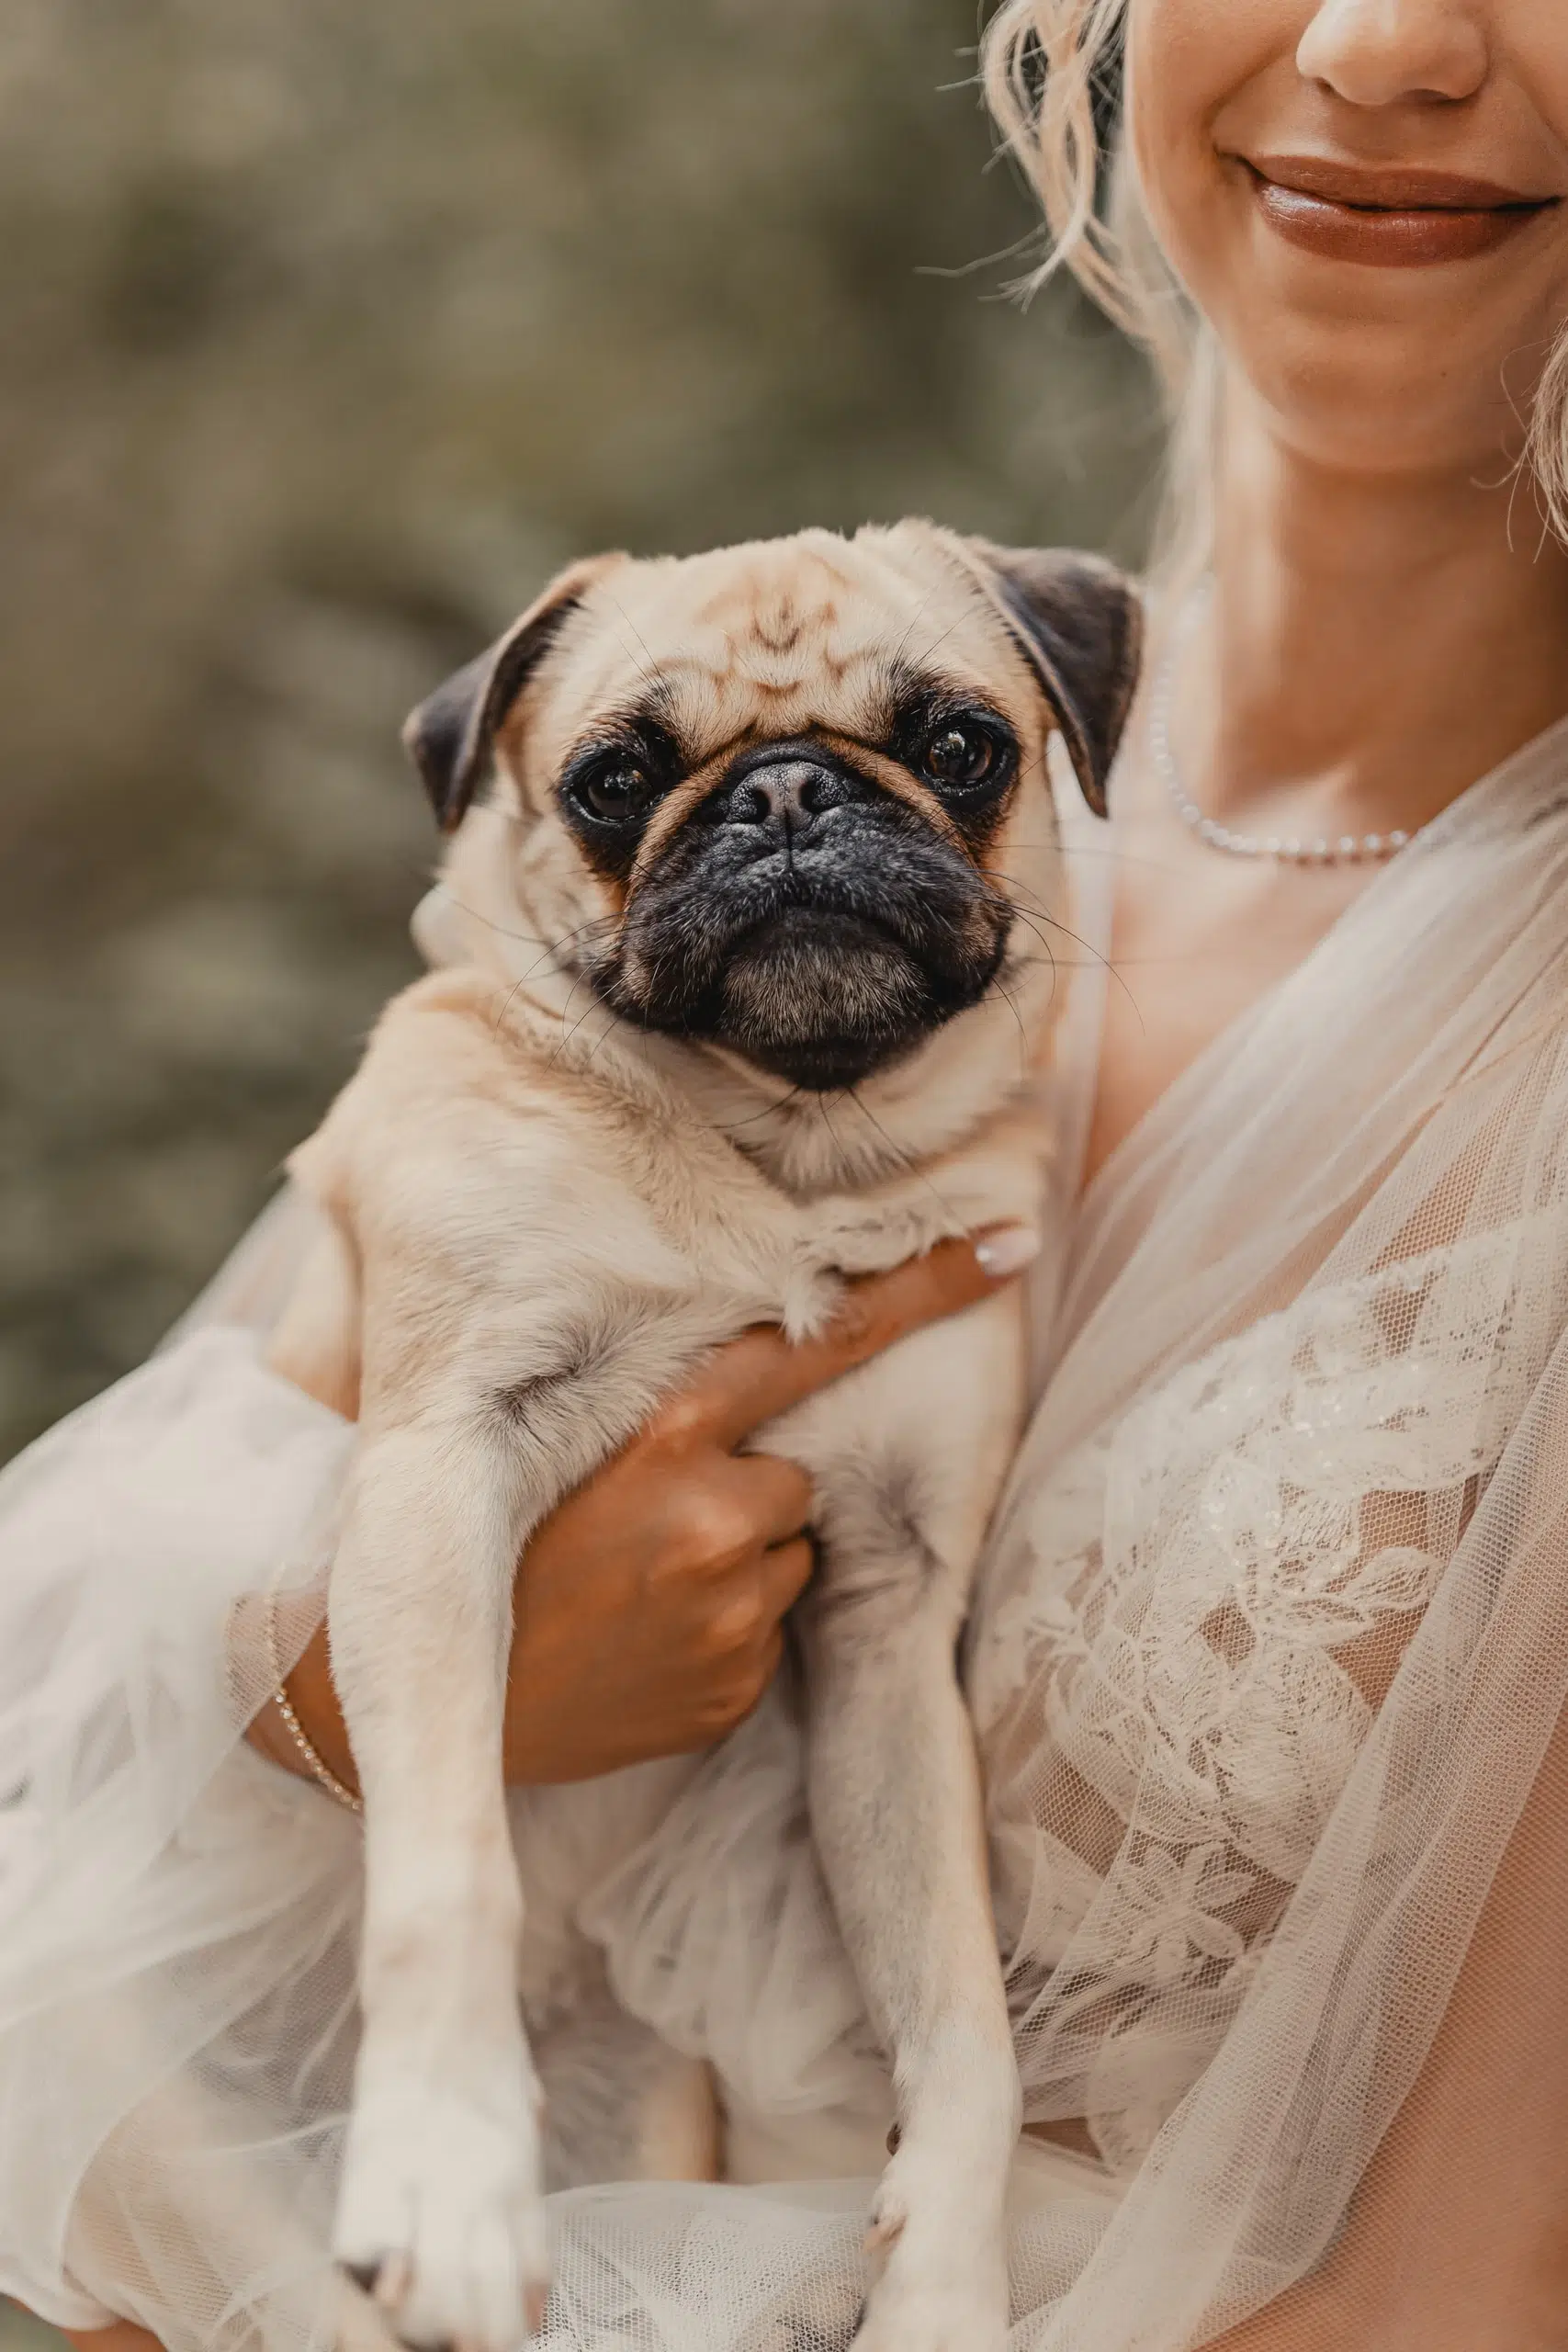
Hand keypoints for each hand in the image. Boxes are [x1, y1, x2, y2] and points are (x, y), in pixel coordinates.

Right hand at [250, 1225, 1039, 1790]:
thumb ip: (654, 1407)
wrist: (434, 1697)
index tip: (1015, 1242)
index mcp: (662, 1431)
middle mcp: (714, 1512)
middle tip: (645, 1530)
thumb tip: (736, 1378)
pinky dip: (721, 1638)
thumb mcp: (549, 1440)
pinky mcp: (733, 1689)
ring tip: (634, 1594)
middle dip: (746, 1492)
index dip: (924, 1290)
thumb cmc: (487, 1549)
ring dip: (734, 1567)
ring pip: (784, 1556)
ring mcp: (732, 1608)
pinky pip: (763, 1637)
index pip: (819, 1339)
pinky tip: (643, 1647)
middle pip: (794, 1474)